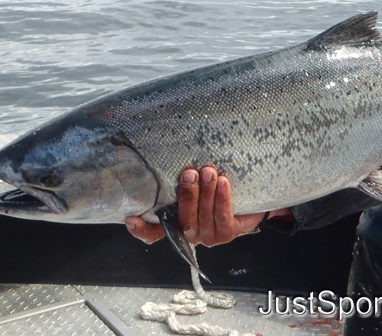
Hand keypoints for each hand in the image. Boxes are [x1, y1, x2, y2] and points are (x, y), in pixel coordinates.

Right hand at [125, 166, 289, 245]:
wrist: (249, 195)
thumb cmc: (216, 183)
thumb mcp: (197, 179)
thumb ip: (183, 175)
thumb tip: (165, 147)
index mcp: (175, 220)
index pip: (154, 231)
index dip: (142, 229)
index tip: (132, 218)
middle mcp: (189, 231)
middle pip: (183, 219)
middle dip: (187, 195)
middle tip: (190, 173)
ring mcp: (208, 235)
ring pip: (203, 217)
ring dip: (206, 192)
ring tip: (209, 172)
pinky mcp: (226, 233)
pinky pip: (223, 217)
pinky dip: (222, 198)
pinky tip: (223, 182)